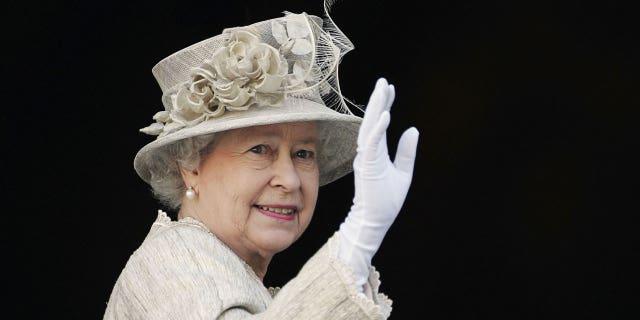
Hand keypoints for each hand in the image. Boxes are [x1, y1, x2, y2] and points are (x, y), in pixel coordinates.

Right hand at [338, 77, 418, 290]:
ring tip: (382, 89)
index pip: (379, 123)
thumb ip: (406, 152)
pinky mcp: (367, 166)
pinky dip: (378, 128)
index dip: (384, 105)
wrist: (374, 222)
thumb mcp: (404, 173)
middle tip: (383, 81)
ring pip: (370, 127)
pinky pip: (372, 143)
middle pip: (372, 120)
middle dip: (378, 100)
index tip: (389, 88)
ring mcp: (367, 158)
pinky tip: (385, 114)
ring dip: (376, 108)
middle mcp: (369, 152)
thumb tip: (413, 129)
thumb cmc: (386, 201)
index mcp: (376, 152)